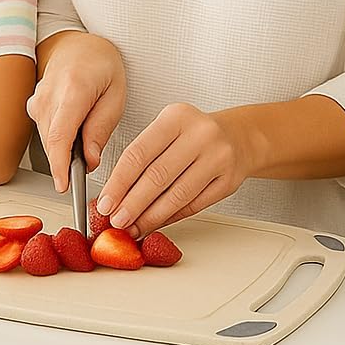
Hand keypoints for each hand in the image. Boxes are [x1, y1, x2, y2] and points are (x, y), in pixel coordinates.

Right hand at [27, 33, 125, 192]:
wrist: (77, 46)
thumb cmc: (101, 66)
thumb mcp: (116, 94)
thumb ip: (102, 127)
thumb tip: (90, 160)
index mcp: (73, 88)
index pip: (60, 135)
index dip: (60, 165)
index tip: (63, 185)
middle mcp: (49, 94)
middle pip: (53, 142)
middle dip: (70, 160)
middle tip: (91, 156)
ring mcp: (37, 100)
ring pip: (48, 140)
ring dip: (66, 148)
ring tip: (87, 130)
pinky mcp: (33, 107)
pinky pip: (44, 133)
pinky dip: (60, 139)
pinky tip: (74, 127)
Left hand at [97, 103, 256, 238]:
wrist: (238, 136)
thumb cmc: (194, 135)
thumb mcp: (168, 130)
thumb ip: (143, 157)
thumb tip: (114, 195)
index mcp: (176, 116)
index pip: (139, 152)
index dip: (118, 182)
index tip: (105, 202)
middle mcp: (200, 133)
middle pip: (157, 176)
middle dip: (132, 203)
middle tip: (115, 221)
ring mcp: (217, 157)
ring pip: (176, 195)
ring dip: (150, 217)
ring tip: (132, 228)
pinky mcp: (228, 180)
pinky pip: (193, 205)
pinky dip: (170, 218)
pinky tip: (156, 224)